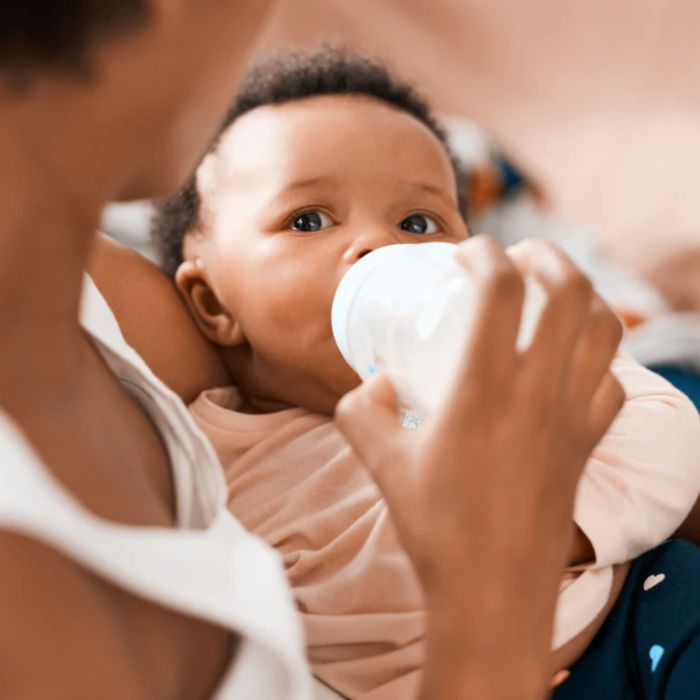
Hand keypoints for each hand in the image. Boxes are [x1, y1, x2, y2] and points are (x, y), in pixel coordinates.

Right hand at [335, 237, 624, 697]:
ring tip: (551, 292)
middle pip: (571, 291)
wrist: (492, 591)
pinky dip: (597, 353)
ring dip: (582, 295)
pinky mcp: (588, 442)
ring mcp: (572, 416)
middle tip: (517, 257)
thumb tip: (377, 382)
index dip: (485, 253)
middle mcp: (539, 391)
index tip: (464, 255)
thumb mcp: (378, 458)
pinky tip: (569, 359)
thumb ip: (362, 408)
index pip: (503, 288)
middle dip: (547, 255)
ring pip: (606, 328)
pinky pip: (612, 380)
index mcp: (483, 387)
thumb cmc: (434, 525)